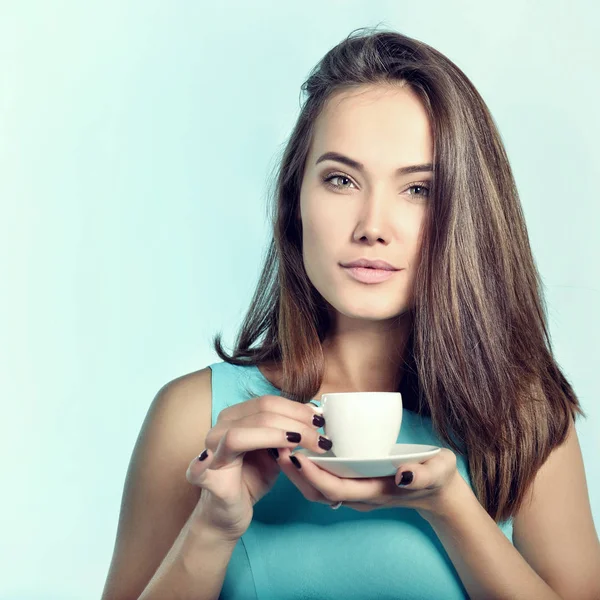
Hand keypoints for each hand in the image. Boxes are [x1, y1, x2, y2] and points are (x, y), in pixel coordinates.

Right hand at [185, 394, 327, 541]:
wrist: (228, 514)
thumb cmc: (251, 479)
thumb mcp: (275, 452)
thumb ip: (288, 435)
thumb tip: (314, 418)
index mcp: (235, 417)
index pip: (268, 402)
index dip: (296, 408)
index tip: (320, 419)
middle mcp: (220, 427)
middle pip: (262, 412)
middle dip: (296, 422)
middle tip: (321, 438)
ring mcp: (210, 449)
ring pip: (244, 431)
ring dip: (279, 434)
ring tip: (304, 444)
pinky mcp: (205, 475)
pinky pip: (204, 465)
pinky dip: (207, 462)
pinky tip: (230, 457)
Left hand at [275, 446, 461, 517]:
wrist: (439, 490)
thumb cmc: (437, 477)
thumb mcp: (438, 471)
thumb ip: (424, 474)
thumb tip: (404, 475)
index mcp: (376, 493)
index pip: (338, 489)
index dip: (315, 476)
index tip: (298, 457)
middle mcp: (360, 496)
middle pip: (320, 492)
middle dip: (297, 474)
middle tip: (278, 449)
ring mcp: (355, 491)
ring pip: (318, 489)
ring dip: (298, 471)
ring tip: (280, 447)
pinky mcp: (353, 483)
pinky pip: (324, 480)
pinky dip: (308, 468)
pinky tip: (298, 448)